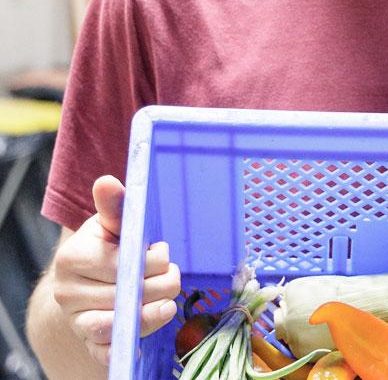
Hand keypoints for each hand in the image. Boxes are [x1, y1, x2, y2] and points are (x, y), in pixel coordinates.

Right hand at [51, 175, 181, 365]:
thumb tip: (107, 182)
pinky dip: (126, 348)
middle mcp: (68, 293)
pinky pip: (105, 352)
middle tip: (173, 275)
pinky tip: (145, 339)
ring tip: (170, 304)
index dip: (149, 262)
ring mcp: (76, 320)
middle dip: (157, 285)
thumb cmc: (104, 243)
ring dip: (150, 315)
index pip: (118, 265)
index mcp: (72, 258)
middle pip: (121, 295)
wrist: (84, 278)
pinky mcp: (87, 343)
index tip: (163, 253)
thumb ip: (114, 205)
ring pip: (115, 325)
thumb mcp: (110, 221)